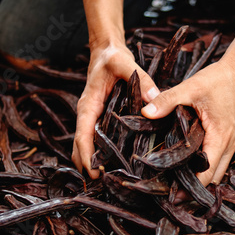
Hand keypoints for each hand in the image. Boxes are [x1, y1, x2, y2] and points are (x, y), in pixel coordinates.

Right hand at [72, 41, 159, 177]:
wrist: (105, 51)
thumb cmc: (112, 57)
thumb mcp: (124, 63)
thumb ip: (140, 78)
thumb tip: (154, 99)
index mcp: (88, 105)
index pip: (82, 134)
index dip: (85, 154)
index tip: (93, 171)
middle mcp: (87, 113)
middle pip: (79, 145)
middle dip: (86, 165)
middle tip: (101, 184)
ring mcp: (91, 117)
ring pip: (84, 144)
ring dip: (89, 162)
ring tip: (105, 180)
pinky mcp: (98, 118)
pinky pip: (93, 139)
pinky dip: (96, 153)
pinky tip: (110, 164)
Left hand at [142, 58, 234, 185]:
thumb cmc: (220, 78)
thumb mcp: (191, 87)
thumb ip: (167, 100)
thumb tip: (145, 112)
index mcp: (221, 136)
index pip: (207, 172)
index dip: (190, 187)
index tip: (172, 195)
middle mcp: (231, 144)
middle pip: (214, 177)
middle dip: (195, 188)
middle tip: (171, 194)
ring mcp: (234, 142)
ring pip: (219, 169)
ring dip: (202, 177)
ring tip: (178, 182)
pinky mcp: (233, 137)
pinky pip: (221, 158)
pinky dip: (208, 165)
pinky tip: (191, 163)